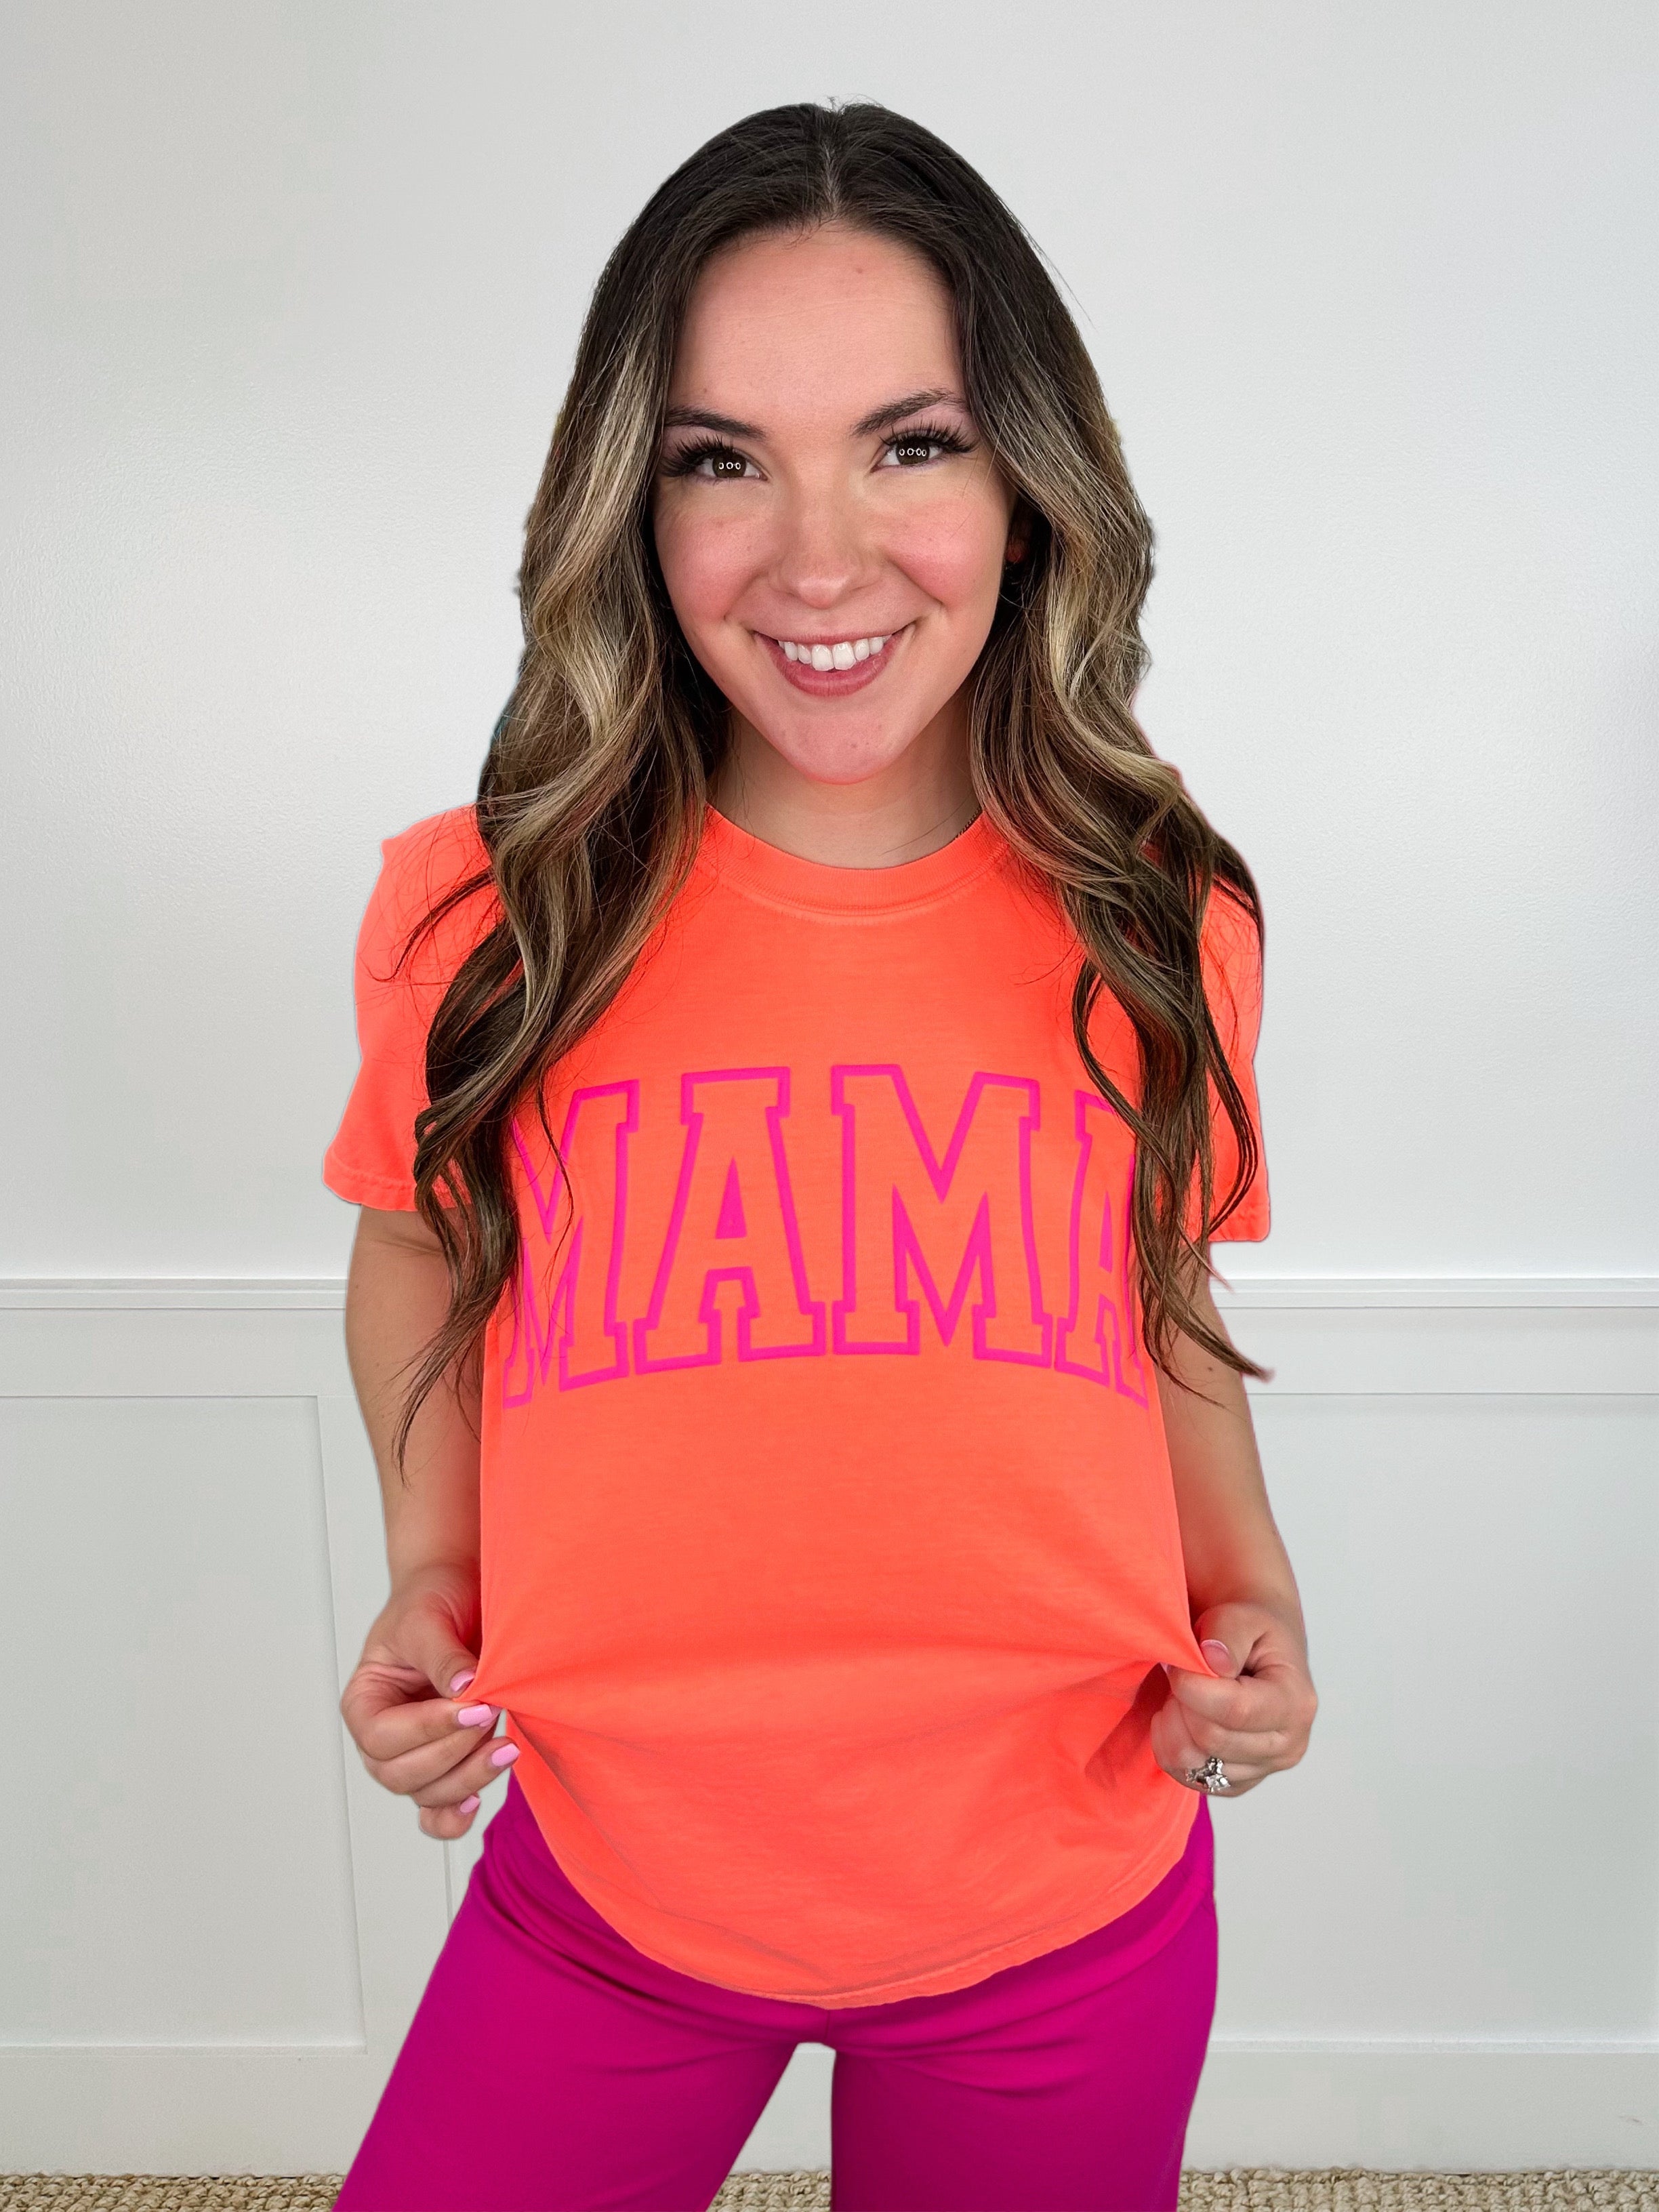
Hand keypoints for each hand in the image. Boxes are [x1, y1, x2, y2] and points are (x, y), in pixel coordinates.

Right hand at [338, 1560, 516, 1839]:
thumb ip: (442, 1657)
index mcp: (364, 1703)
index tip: (476, 1706)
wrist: (459, 1591)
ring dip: (468, 1779)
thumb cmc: (432, 1600)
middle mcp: (382, 1738)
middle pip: (402, 1776)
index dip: (428, 1729)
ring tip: (506, 1748)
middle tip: (492, 1717)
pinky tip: (477, 1801)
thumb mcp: (429, 1619)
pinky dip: (453, 1817)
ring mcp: (413, 1756)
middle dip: (452, 1754)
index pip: (384, 1738)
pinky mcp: (445, 1764)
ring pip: (428, 1795)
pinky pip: (437, 1812)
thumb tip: (466, 1690)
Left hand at [1151, 1601, 1317, 1796]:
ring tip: (1181, 1696)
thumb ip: (1226, 1633)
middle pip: (1211, 1739)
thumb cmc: (1250, 1633)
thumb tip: (1215, 1664)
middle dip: (1181, 1703)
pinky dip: (1171, 1747)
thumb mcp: (1241, 1615)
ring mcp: (1263, 1770)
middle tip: (1180, 1675)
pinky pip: (1188, 1778)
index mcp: (1296, 1702)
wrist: (1257, 1652)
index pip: (1236, 1710)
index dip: (1192, 1687)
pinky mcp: (1236, 1784)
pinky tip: (1181, 1717)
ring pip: (1194, 1765)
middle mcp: (1288, 1745)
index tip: (1176, 1662)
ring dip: (1173, 1725)